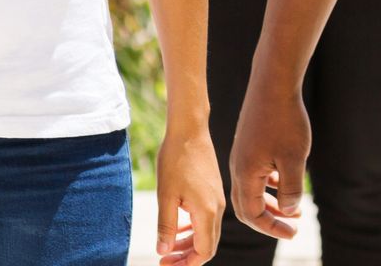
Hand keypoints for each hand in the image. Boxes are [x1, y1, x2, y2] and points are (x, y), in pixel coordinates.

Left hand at [155, 117, 224, 263]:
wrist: (190, 129)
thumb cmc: (176, 160)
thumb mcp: (166, 195)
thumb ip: (166, 225)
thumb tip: (164, 251)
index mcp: (207, 211)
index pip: (204, 251)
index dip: (186, 264)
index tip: (165, 264)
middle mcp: (217, 208)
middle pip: (207, 245)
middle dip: (186, 257)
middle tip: (164, 260)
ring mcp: (217, 198)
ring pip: (207, 232)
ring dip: (188, 243)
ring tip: (168, 247)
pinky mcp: (213, 191)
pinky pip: (206, 218)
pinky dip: (193, 229)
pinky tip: (178, 226)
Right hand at [228, 73, 310, 240]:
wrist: (273, 82)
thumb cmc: (285, 120)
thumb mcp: (293, 159)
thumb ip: (291, 189)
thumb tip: (289, 212)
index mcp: (246, 175)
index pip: (253, 214)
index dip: (272, 227)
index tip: (292, 232)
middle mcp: (239, 167)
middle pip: (249, 205)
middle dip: (270, 219)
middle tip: (291, 228)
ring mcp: (243, 154)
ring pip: (253, 188)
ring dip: (271, 201)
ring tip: (293, 210)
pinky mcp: (249, 143)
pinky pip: (256, 172)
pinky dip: (270, 183)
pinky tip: (285, 182)